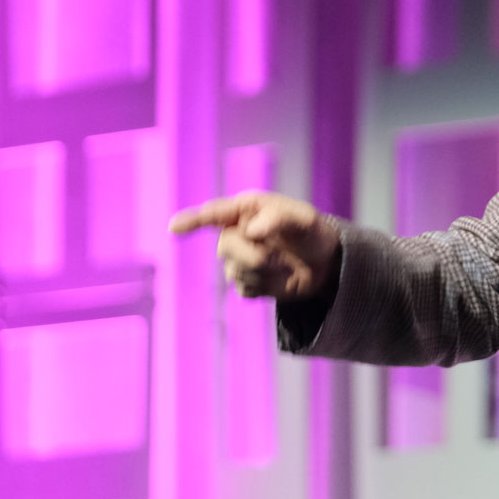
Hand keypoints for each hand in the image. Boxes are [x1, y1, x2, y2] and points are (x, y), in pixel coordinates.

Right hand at [168, 192, 341, 299]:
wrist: (325, 263)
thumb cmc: (311, 232)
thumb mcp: (304, 219)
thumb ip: (279, 218)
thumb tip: (250, 229)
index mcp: (245, 210)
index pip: (213, 214)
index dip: (192, 220)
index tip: (173, 227)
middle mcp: (236, 233)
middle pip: (225, 247)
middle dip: (253, 254)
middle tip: (280, 256)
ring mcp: (238, 260)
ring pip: (235, 271)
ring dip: (265, 271)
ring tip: (286, 263)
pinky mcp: (246, 283)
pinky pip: (245, 289)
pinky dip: (267, 286)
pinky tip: (281, 278)